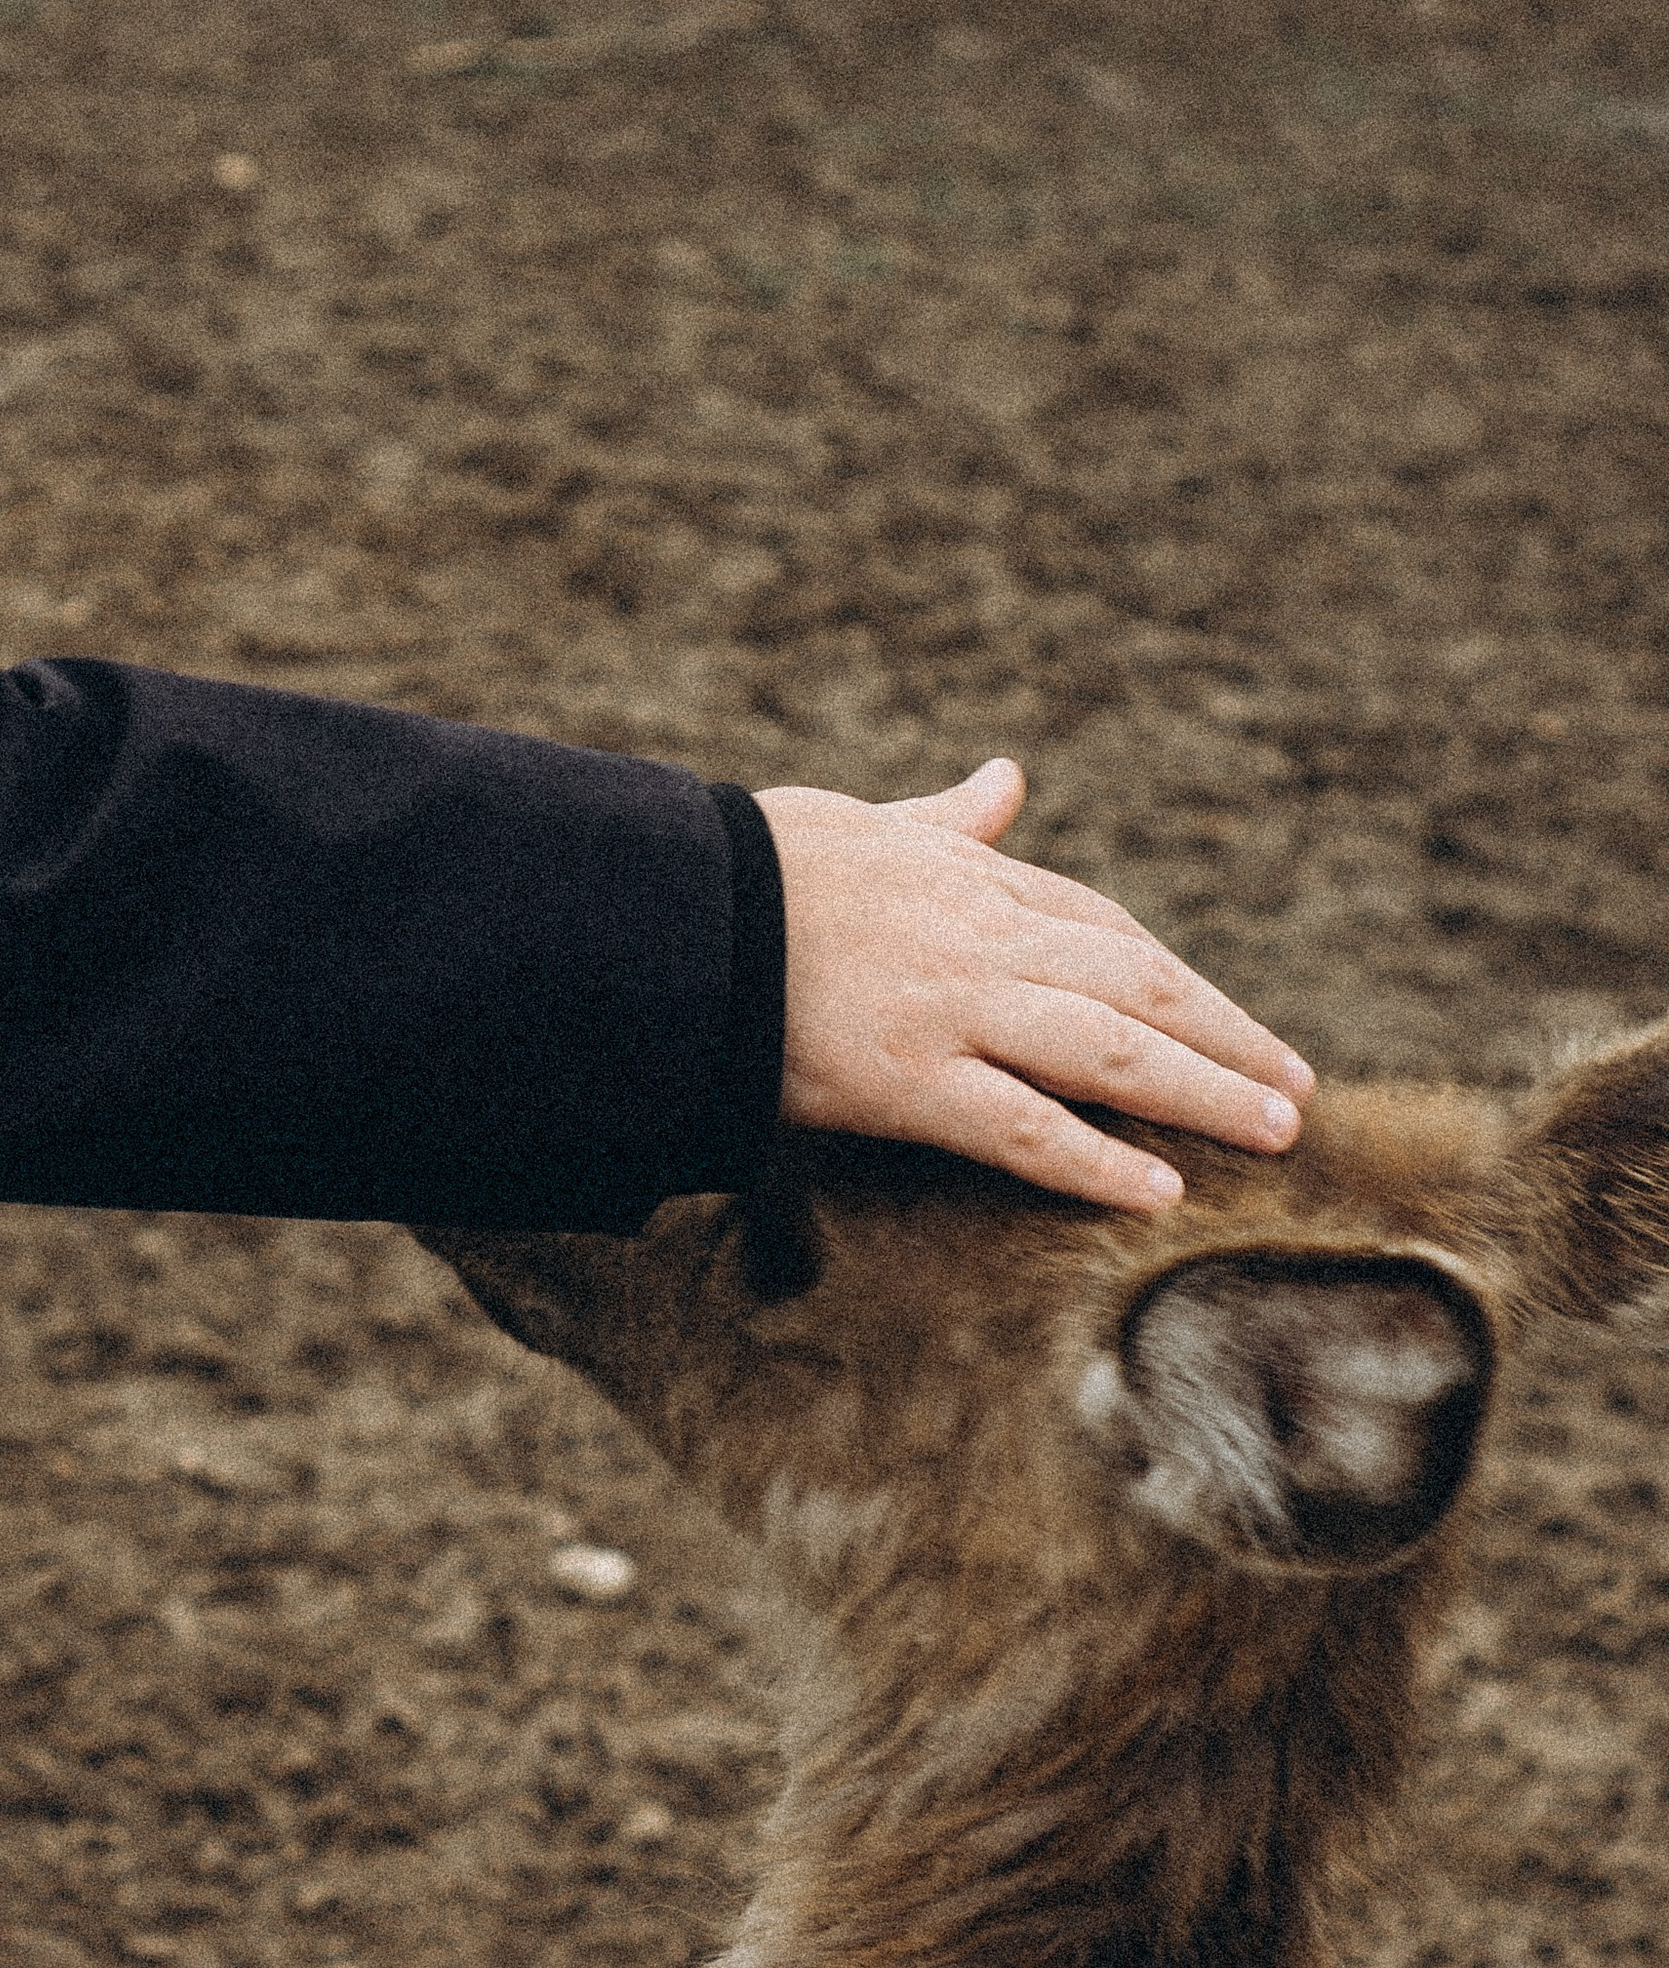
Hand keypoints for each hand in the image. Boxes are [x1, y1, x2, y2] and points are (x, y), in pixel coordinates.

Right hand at [756, 759, 1312, 1213]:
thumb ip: (947, 818)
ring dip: (1203, 1090)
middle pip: (1138, 985)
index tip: (1234, 1021)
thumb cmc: (752, 868)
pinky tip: (1158, 1190)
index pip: (1105, 928)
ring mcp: (950, 1010)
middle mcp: (981, 940)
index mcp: (971, 881)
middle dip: (1226, 1036)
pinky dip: (1094, 1160)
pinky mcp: (905, 1080)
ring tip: (1275, 1131)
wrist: (669, 911)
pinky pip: (1021, 1126)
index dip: (1179, 981)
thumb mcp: (865, 825)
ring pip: (1108, 1050)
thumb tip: (1007, 777)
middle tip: (1298, 1087)